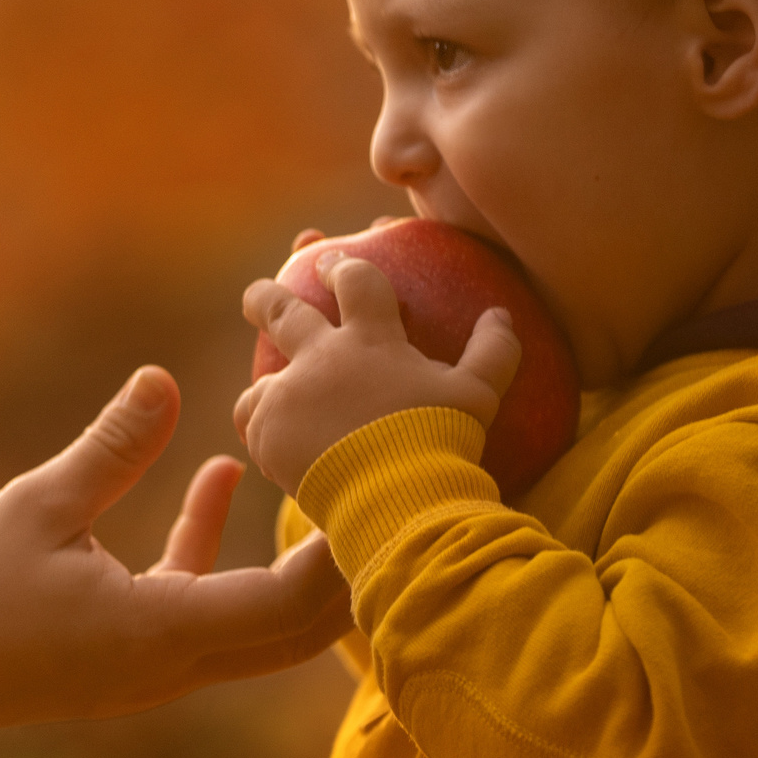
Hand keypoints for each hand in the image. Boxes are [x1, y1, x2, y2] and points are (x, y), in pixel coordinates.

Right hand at [0, 365, 352, 743]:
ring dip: (296, 561)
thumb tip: (164, 378)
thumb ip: (111, 447)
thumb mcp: (38, 507)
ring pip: (262, 622)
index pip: (290, 602)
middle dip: (349, 566)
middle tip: (388, 487)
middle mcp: (178, 661)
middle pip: (302, 628)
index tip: (374, 484)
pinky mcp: (133, 656)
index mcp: (165, 629)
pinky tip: (219, 475)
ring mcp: (158, 666)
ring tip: (326, 477)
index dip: (342, 550)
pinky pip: (203, 605)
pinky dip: (222, 551)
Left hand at [234, 253, 520, 495]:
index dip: (342, 267)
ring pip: (262, 381)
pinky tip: (274, 442)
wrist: (394, 495)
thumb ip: (493, 351)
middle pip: (282, 312)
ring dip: (266, 385)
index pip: (356, 283)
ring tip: (267, 397)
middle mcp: (320, 358)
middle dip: (266, 297)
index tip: (330, 262)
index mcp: (371, 339)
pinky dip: (265, 429)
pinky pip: (255, 424)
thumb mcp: (478, 395)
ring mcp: (287, 394)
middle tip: (256, 294)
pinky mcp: (266, 433)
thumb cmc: (440, 442)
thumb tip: (502, 314)